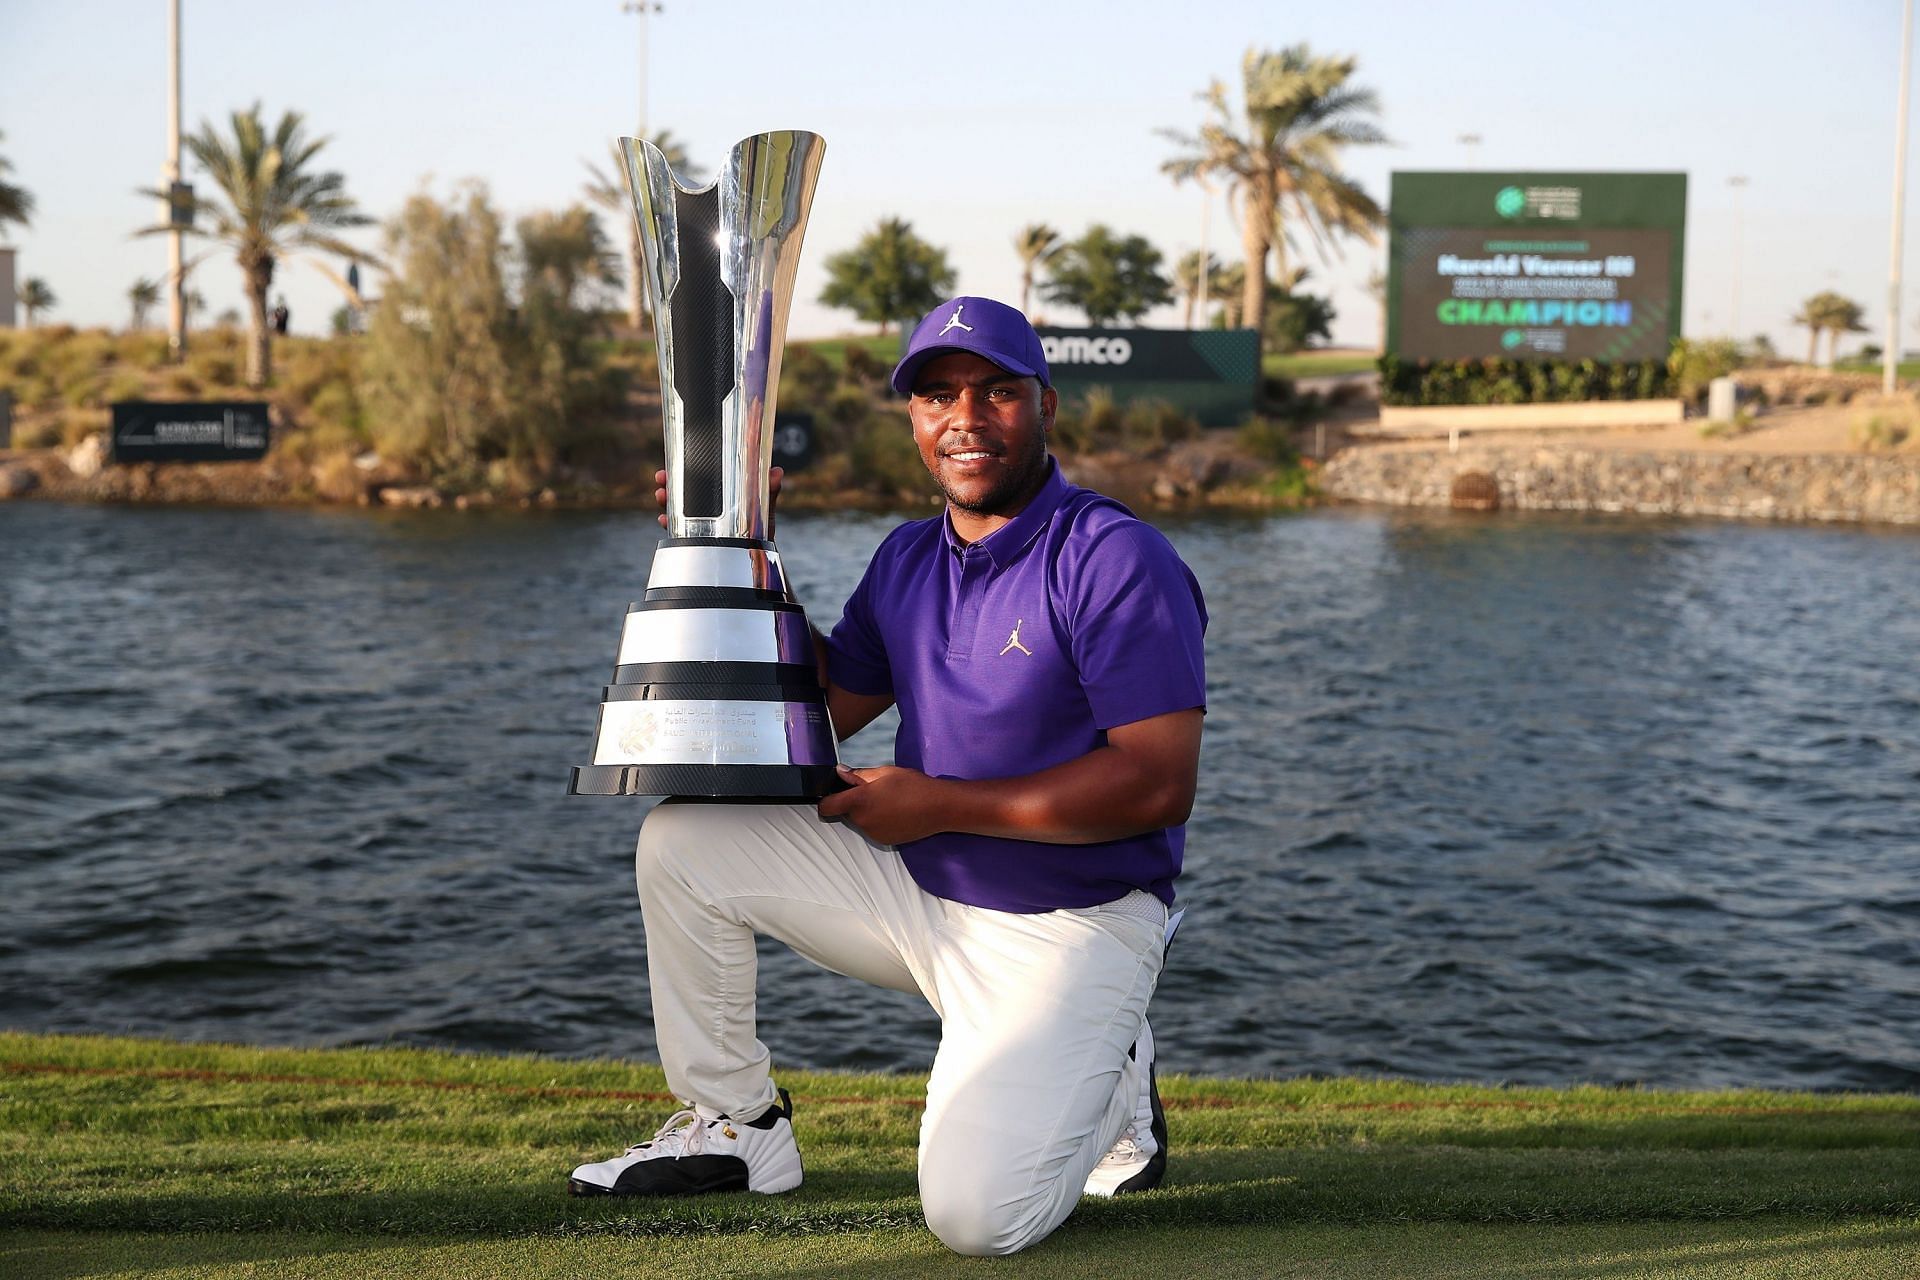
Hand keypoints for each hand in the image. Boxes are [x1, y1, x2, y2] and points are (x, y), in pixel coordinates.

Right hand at [654, 466, 783, 532]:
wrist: (756, 559)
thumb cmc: (760, 530)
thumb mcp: (764, 509)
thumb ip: (770, 492)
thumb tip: (777, 472)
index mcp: (720, 497)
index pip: (700, 478)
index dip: (686, 469)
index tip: (675, 460)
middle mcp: (707, 509)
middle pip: (683, 491)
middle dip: (669, 483)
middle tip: (661, 477)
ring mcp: (699, 524)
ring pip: (676, 509)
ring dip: (665, 501)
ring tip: (660, 495)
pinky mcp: (696, 539)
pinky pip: (678, 531)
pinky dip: (670, 525)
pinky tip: (664, 520)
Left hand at [817, 764, 951, 845]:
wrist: (939, 808)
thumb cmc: (914, 786)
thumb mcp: (885, 772)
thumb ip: (858, 775)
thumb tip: (840, 773)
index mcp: (860, 801)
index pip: (827, 807)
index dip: (826, 800)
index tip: (832, 794)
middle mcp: (863, 821)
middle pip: (845, 813)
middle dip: (853, 802)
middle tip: (874, 790)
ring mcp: (874, 833)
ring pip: (860, 821)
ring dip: (867, 812)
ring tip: (889, 801)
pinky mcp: (885, 840)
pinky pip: (873, 829)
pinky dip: (878, 821)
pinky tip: (895, 812)